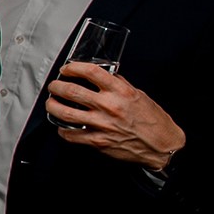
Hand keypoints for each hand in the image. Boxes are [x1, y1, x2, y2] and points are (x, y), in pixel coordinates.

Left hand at [44, 61, 185, 168]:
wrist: (162, 145)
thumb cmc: (153, 121)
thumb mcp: (139, 95)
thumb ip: (119, 85)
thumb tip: (104, 76)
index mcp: (121, 91)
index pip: (91, 72)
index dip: (73, 68)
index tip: (67, 69)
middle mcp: (109, 106)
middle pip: (71, 91)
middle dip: (56, 86)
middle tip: (54, 86)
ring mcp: (102, 124)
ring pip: (65, 112)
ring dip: (53, 106)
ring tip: (51, 103)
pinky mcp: (97, 141)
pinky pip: (70, 134)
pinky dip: (62, 129)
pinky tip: (62, 125)